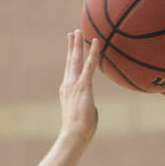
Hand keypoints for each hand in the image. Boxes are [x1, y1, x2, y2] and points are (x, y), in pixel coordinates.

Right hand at [59, 30, 99, 145]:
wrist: (73, 134)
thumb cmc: (80, 129)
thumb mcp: (83, 113)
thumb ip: (86, 104)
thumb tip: (91, 105)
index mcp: (68, 90)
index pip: (69, 70)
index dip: (70, 56)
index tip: (70, 45)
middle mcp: (69, 84)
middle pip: (70, 61)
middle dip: (72, 46)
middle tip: (72, 33)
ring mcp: (74, 84)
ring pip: (76, 60)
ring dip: (78, 44)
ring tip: (78, 31)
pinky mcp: (83, 87)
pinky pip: (90, 66)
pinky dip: (93, 53)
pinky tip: (96, 42)